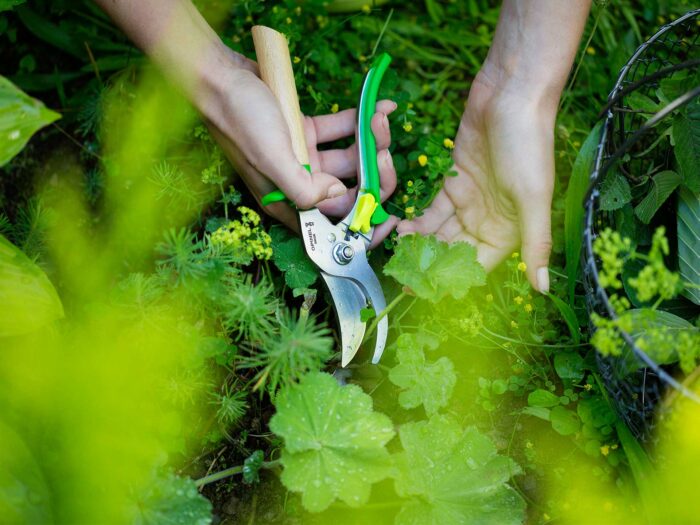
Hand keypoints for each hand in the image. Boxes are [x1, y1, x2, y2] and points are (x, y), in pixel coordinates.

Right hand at [199, 53, 397, 247]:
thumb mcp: (271, 159)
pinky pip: (342, 130)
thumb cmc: (239, 119)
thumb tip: (337, 196)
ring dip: (371, 141)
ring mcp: (305, 157)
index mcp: (287, 201)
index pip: (332, 224)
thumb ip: (304, 188)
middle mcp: (298, 183)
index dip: (361, 225)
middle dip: (373, 174)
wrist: (220, 75)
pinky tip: (380, 105)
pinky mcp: (307, 131)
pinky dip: (361, 120)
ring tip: (380, 118)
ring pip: (350, 158)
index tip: (389, 219)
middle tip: (385, 153)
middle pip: (349, 190)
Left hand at [397, 71, 554, 291]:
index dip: (453, 280)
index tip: (426, 291)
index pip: (477, 266)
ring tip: (398, 253)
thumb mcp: (534, 198)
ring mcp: (469, 201)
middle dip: (429, 265)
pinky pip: (432, 210)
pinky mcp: (452, 182)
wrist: (511, 94)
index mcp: (509, 231)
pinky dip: (417, 221)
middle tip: (403, 276)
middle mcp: (488, 221)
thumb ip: (536, 244)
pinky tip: (401, 228)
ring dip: (420, 245)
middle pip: (454, 253)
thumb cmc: (529, 145)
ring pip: (439, 233)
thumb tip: (543, 289)